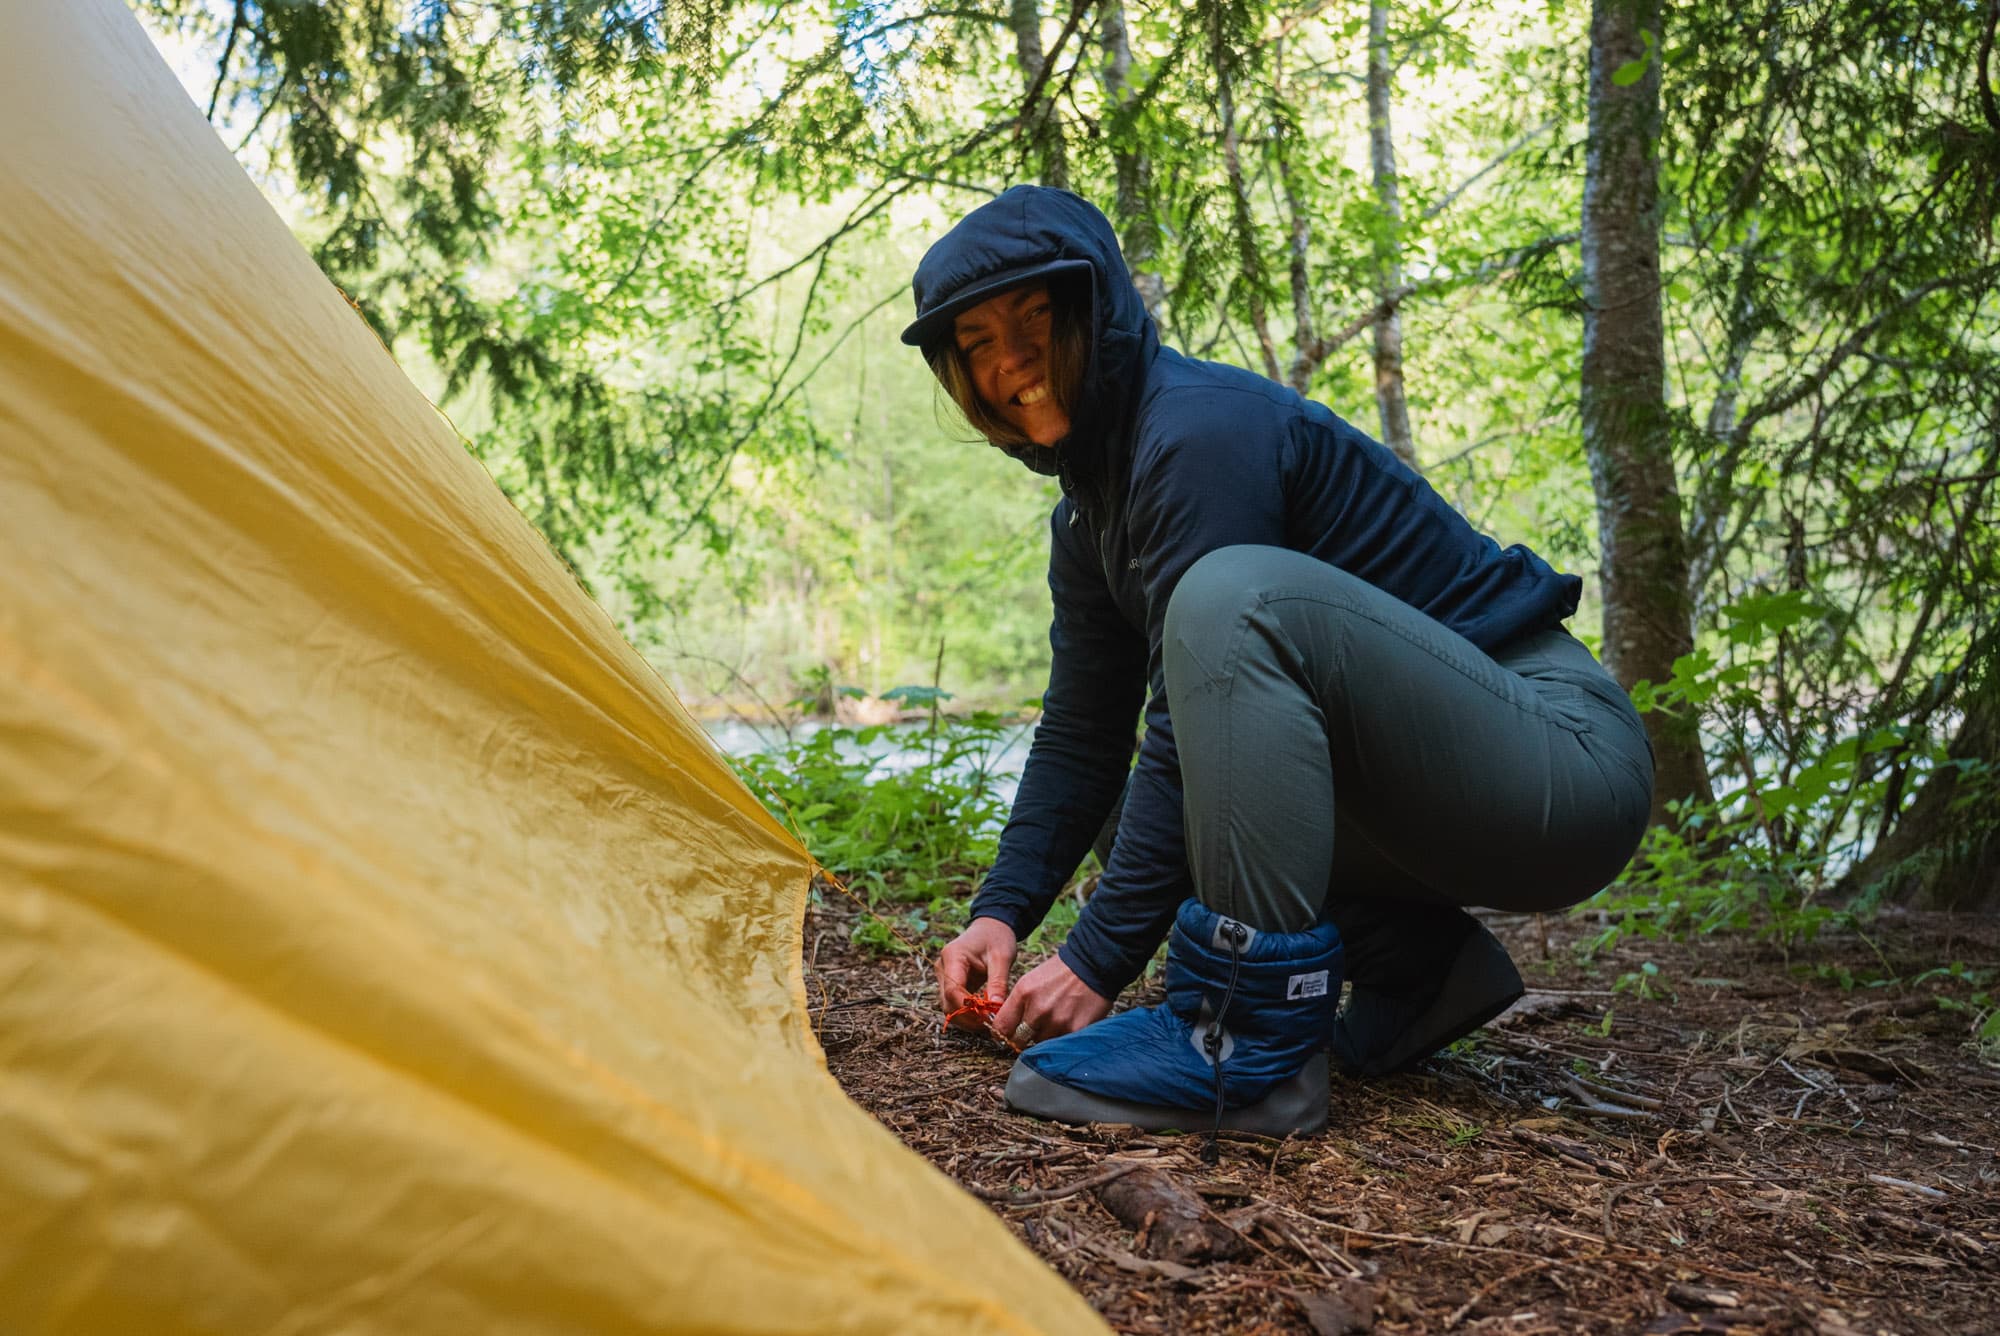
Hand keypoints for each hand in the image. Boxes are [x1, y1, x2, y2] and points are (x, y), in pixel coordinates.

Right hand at [937, 916, 1018, 1029]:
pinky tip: (983, 1014)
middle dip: (967, 1017)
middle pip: (947, 1002)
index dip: (967, 1009)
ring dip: (967, 1017)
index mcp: (953, 957)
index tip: (987, 1018)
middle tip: (990, 1024)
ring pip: (948, 1006)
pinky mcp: (949, 982)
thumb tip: (996, 1007)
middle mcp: (942, 967)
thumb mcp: (1002, 957)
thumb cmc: (997, 938)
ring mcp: (943, 976)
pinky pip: (954, 1003)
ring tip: (988, 1021)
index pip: (952, 990)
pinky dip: (967, 1012)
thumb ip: (998, 982)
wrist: (991, 928)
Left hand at [992, 953, 1111, 1047]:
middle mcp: (1038, 1010)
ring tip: (1057, 1020)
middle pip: (1020, 1040)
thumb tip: (1006, 1027)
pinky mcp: (1074, 1030)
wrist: (1092, 964)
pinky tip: (1068, 1024)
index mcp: (1023, 993)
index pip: (1001, 1027)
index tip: (1006, 1036)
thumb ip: (1018, 1004)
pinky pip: (1060, 1044)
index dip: (1002, 1034)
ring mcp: (1056, 1021)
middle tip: (1035, 1029)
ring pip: (1042, 1043)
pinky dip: (1062, 1037)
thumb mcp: (1031, 980)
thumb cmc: (1061, 972)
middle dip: (1025, 1037)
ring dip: (1046, 1037)